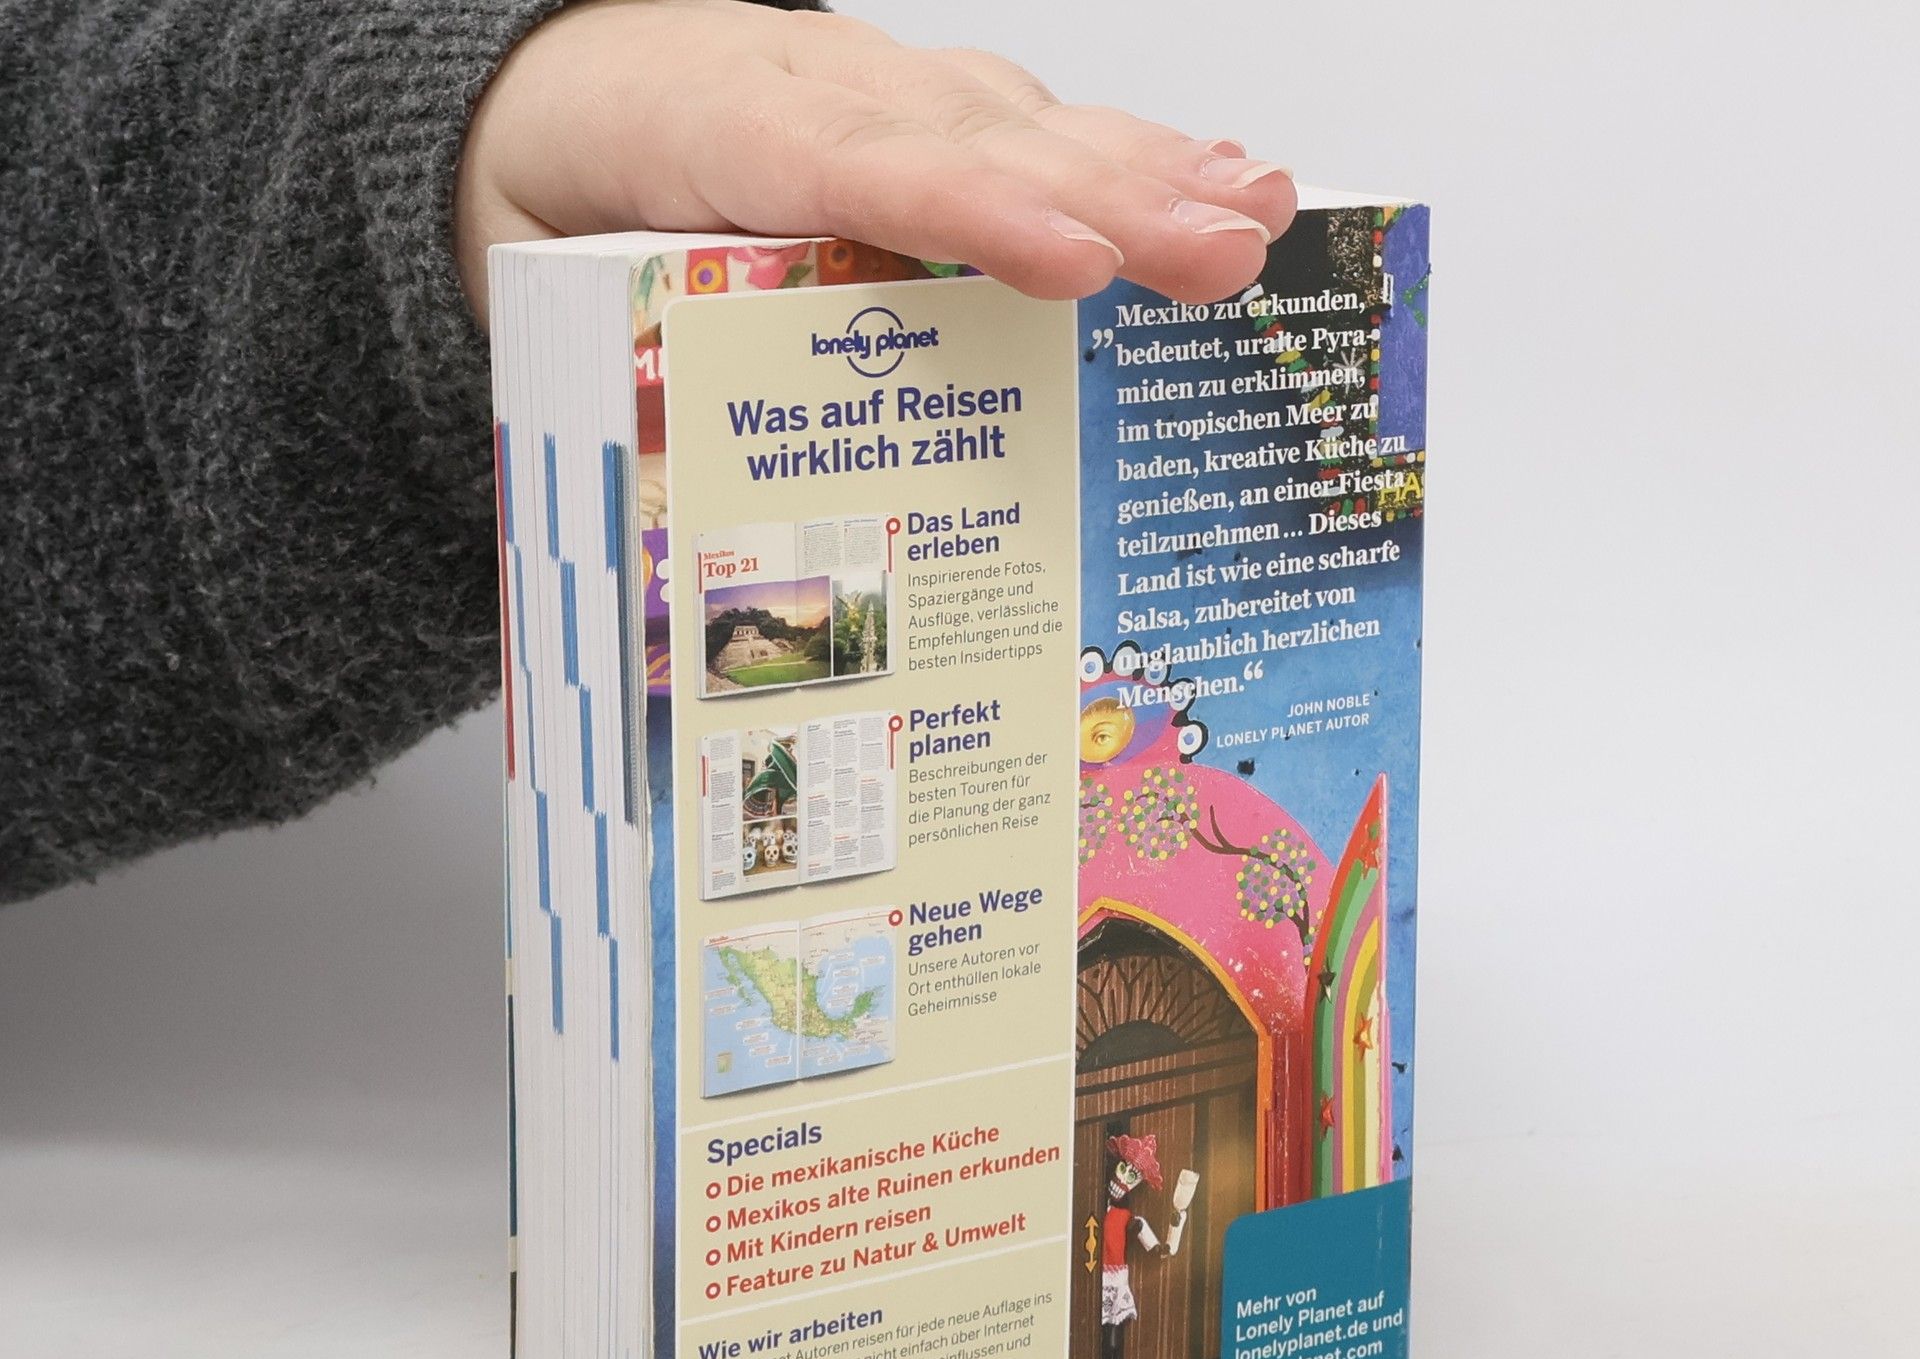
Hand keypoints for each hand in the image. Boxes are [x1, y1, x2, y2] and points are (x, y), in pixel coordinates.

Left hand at [456, 0, 1294, 322]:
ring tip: (1252, 220)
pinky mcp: (927, 112)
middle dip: (1105, 196)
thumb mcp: (560, 302)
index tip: (1068, 260)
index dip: (964, 207)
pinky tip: (1220, 183)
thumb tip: (694, 532)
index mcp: (702, 126)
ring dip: (1145, 174)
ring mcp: (882, 91)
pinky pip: (1031, 130)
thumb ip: (625, 374)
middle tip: (1218, 255)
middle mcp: (814, 87)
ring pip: (1021, 121)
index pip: (840, 160)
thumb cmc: (567, 216)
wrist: (553, 110)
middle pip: (968, 136)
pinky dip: (1131, 160)